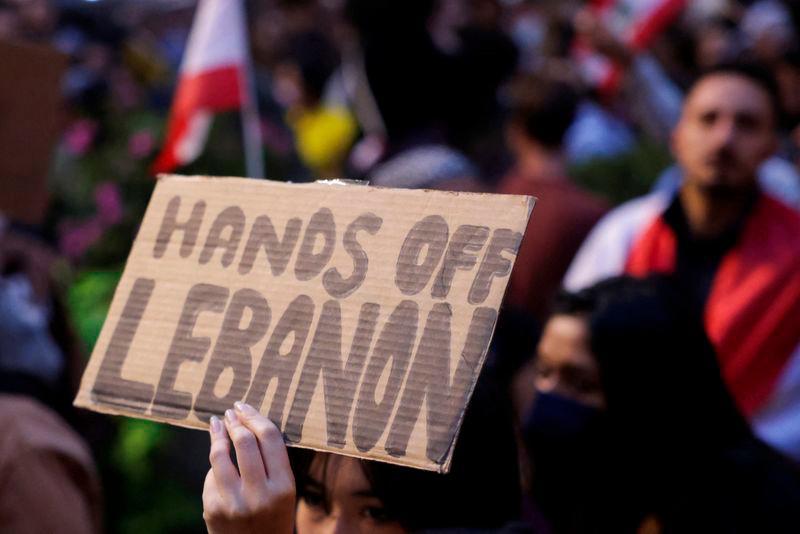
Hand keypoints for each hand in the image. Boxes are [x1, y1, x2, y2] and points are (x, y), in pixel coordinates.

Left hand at [203, 403, 295, 533]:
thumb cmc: (273, 514)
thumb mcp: (284, 490)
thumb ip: (271, 460)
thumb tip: (246, 419)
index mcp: (284, 486)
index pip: (269, 438)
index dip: (255, 416)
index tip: (244, 406)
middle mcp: (260, 495)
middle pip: (244, 442)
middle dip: (235, 422)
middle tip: (231, 413)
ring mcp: (234, 504)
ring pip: (220, 455)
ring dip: (217, 435)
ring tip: (217, 425)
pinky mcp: (213, 510)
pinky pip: (211, 476)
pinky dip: (216, 467)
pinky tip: (219, 464)